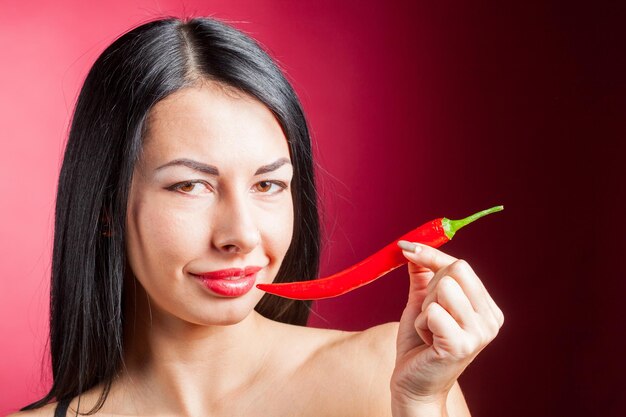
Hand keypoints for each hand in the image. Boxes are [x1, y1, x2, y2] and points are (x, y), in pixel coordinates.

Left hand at [390, 242, 503, 413]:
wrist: (413, 384)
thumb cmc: (419, 345)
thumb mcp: (422, 304)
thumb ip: (423, 276)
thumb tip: (414, 248)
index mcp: (487, 308)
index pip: (461, 265)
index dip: (432, 255)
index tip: (407, 247)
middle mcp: (490, 320)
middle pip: (455, 271)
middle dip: (431, 288)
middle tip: (428, 314)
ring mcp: (479, 334)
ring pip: (443, 289)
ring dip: (424, 309)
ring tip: (429, 330)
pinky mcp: (460, 345)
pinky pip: (432, 312)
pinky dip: (421, 323)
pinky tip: (428, 341)